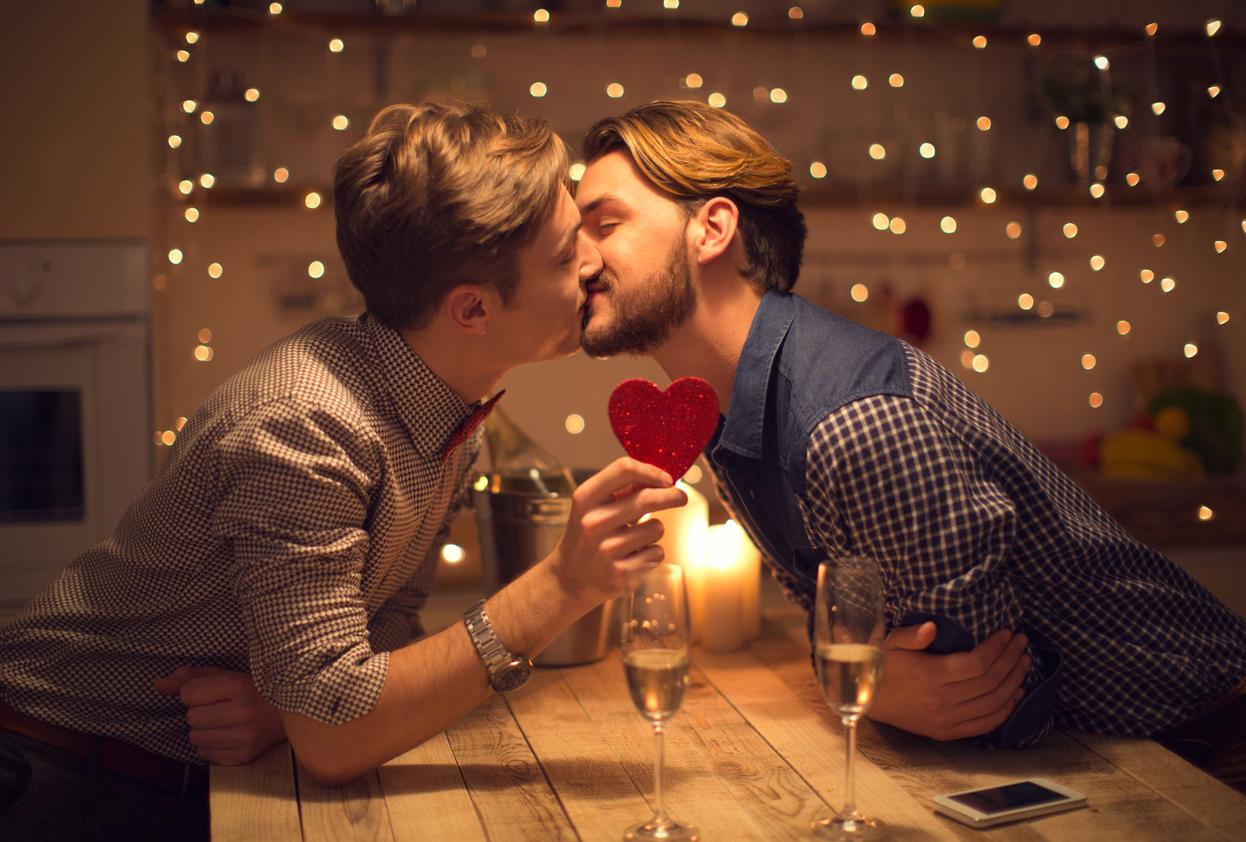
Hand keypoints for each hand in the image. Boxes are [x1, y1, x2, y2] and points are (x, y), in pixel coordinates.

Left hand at [154, 666, 285, 764]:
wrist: (294, 713)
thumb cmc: (254, 689)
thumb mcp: (227, 674)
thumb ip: (191, 677)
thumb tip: (158, 685)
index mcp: (240, 685)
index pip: (188, 693)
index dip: (195, 692)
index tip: (212, 692)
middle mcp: (243, 712)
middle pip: (191, 717)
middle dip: (200, 712)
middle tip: (220, 708)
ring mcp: (245, 737)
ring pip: (195, 738)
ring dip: (203, 730)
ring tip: (223, 722)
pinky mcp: (245, 756)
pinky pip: (205, 755)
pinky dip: (211, 746)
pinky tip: (227, 735)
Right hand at [549, 457, 687, 600]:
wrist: (570, 580)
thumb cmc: (588, 537)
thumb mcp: (592, 508)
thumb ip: (620, 491)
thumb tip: (659, 479)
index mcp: (585, 499)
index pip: (624, 469)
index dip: (651, 471)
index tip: (667, 479)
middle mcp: (593, 522)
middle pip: (646, 498)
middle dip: (671, 496)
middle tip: (681, 497)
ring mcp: (606, 549)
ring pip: (656, 528)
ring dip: (654, 531)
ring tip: (637, 539)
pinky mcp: (620, 572)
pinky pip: (656, 553)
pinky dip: (652, 554)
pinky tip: (635, 557)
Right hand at [866, 623, 1030, 741]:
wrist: (866, 698)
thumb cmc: (880, 665)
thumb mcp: (891, 643)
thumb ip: (912, 635)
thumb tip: (932, 627)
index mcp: (929, 675)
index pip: (977, 663)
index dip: (997, 647)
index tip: (1008, 633)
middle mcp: (941, 700)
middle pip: (990, 681)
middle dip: (1011, 659)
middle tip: (1022, 643)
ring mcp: (946, 719)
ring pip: (993, 702)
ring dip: (1014, 682)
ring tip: (1024, 663)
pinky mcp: (946, 733)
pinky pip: (985, 724)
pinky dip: (1006, 710)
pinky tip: (1016, 693)